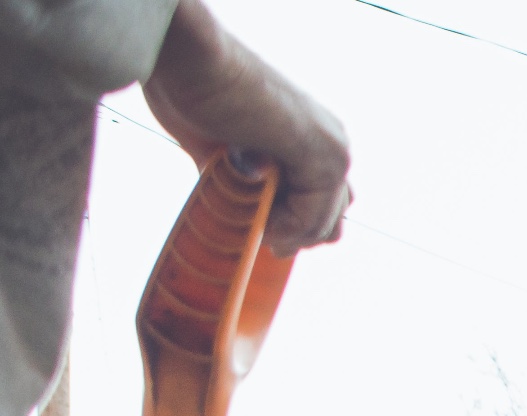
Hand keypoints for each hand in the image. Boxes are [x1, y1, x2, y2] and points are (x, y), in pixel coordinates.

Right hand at [142, 0, 351, 251]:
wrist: (187, 57)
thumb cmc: (192, 92)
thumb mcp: (223, 150)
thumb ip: (245, 181)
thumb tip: (243, 211)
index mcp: (313, 137)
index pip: (324, 205)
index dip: (297, 230)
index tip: (267, 240)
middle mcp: (332, 143)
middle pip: (332, 220)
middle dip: (297, 236)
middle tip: (266, 240)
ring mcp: (332, 150)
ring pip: (324, 224)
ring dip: (287, 232)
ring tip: (251, 217)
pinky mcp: (324, 157)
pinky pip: (313, 218)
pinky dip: (284, 228)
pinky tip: (258, 218)